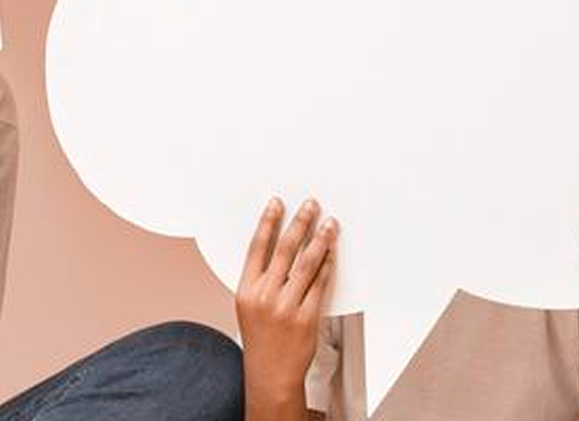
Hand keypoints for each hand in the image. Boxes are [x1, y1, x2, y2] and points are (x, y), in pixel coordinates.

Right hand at [231, 198, 337, 403]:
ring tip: (328, 224)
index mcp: (246, 290)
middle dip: (299, 223)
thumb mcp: (248, 307)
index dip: (267, 222)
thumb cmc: (261, 340)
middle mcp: (265, 296)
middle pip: (285, 249)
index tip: (277, 204)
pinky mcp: (307, 316)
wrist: (271, 374)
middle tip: (310, 206)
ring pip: (307, 263)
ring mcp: (287, 307)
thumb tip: (279, 250)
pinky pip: (321, 284)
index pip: (257, 247)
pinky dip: (328, 265)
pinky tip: (332, 253)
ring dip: (320, 240)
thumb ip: (261, 280)